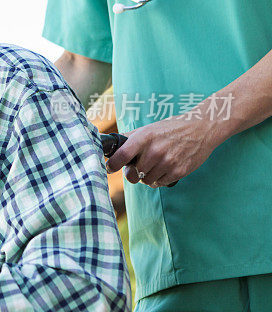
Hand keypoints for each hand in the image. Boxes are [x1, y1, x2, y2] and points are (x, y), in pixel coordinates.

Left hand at [105, 114, 219, 186]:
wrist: (201, 128)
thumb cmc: (171, 128)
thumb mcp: (149, 128)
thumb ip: (130, 137)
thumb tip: (110, 144)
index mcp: (144, 138)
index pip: (121, 156)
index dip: (112, 165)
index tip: (109, 168)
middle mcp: (154, 151)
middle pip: (133, 174)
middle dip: (132, 173)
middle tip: (136, 168)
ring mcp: (167, 162)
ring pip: (146, 181)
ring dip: (146, 177)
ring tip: (153, 167)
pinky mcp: (179, 171)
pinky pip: (160, 183)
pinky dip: (159, 180)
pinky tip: (163, 170)